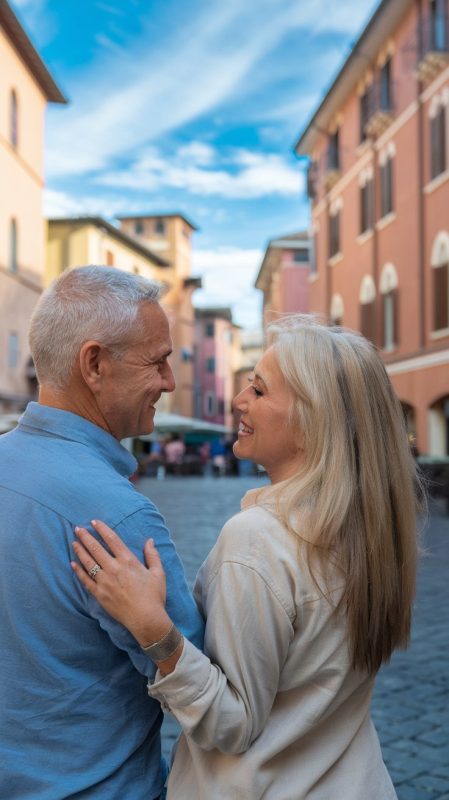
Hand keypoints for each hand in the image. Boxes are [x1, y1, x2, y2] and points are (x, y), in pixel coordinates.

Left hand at [71, 520, 171, 646]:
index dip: (102, 529)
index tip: (94, 522)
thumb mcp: (158, 573)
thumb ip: (153, 555)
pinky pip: (85, 580)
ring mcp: (105, 582)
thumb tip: (150, 541)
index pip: (112, 540)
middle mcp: (114, 568)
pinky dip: (78, 571)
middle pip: (96, 548)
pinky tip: (73, 564)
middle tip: (77, 528)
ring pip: (88, 562)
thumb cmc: (154, 596)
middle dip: (86, 537)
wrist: (146, 619)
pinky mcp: (99, 594)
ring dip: (80, 551)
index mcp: (128, 561)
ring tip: (74, 542)